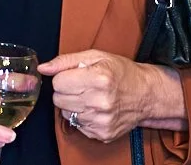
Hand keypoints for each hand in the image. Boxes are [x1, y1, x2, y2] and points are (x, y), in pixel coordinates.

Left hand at [38, 50, 184, 141]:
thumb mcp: (95, 56)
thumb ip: (65, 61)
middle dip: (65, 91)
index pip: (57, 82)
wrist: (146, 95)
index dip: (63, 77)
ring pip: (65, 113)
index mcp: (98, 78)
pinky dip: (82, 117)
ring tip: (89, 97)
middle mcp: (100, 102)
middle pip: (58, 99)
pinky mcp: (103, 133)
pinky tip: (95, 108)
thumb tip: (43, 68)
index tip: (74, 76)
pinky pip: (77, 125)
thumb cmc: (121, 72)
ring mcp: (101, 120)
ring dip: (73, 104)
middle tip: (81, 86)